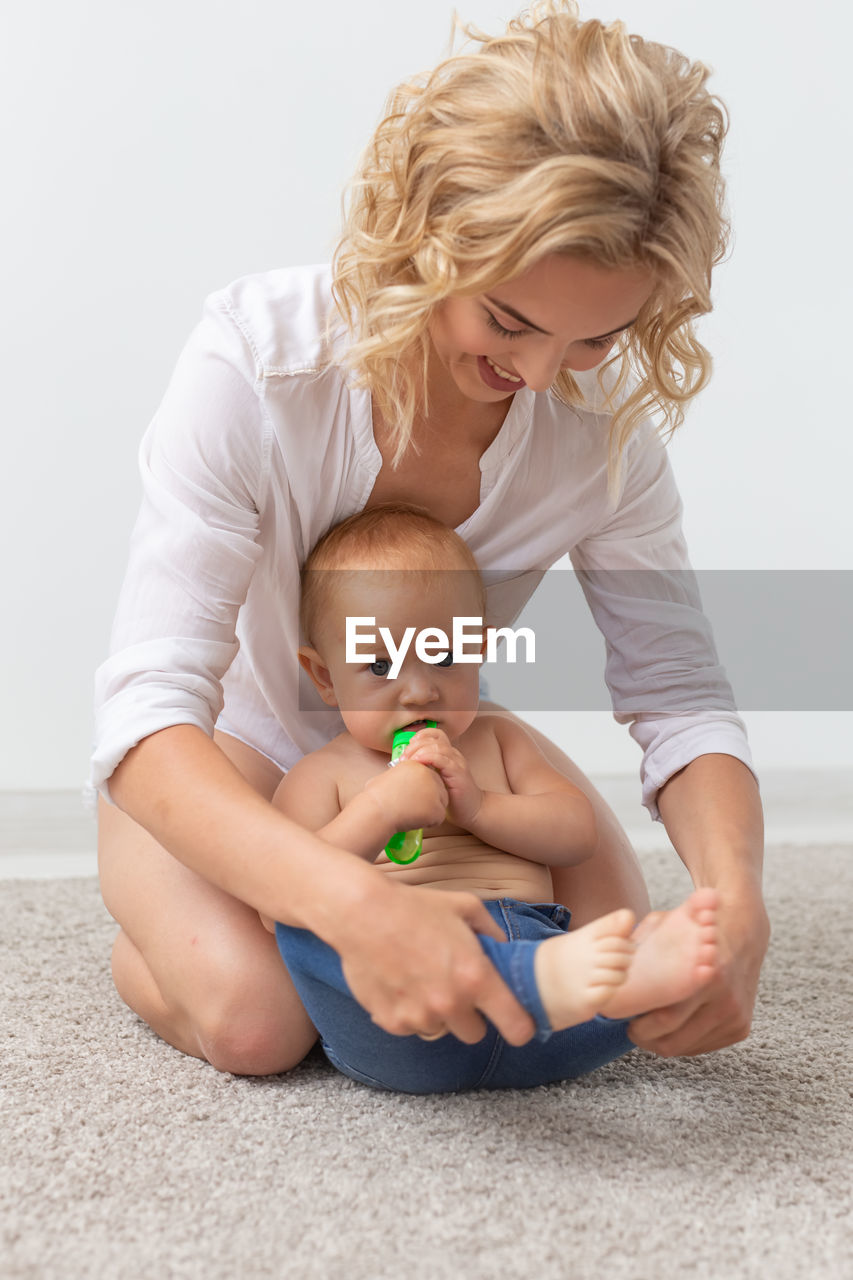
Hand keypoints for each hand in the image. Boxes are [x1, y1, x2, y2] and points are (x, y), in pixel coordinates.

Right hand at [331, 878, 536, 1044]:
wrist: (361, 912)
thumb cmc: (414, 906)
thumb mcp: (465, 906)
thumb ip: (493, 933)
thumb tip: (504, 950)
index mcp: (476, 977)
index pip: (516, 1027)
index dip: (520, 1026)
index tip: (517, 1022)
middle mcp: (450, 1004)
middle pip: (475, 1034)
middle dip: (470, 1015)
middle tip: (455, 987)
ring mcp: (419, 1017)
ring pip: (440, 1031)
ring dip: (437, 1014)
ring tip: (421, 979)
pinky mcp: (391, 1022)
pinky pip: (411, 1027)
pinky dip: (409, 1012)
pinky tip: (400, 983)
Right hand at [363, 759, 447, 831]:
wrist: (377, 811)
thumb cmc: (376, 797)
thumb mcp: (386, 776)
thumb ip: (398, 776)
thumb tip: (394, 779)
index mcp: (416, 765)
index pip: (428, 778)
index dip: (419, 790)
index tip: (407, 797)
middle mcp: (429, 774)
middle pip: (438, 790)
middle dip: (427, 800)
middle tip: (410, 807)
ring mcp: (435, 791)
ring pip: (439, 804)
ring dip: (428, 811)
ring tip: (410, 813)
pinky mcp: (438, 808)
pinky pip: (438, 818)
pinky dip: (428, 823)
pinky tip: (414, 820)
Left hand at [404, 728, 482, 826]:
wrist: (472, 811)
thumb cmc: (451, 798)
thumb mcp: (435, 780)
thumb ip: (424, 770)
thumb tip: (401, 766)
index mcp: (448, 754)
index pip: (434, 734)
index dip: (419, 737)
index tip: (406, 749)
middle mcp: (453, 755)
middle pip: (434, 738)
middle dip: (415, 744)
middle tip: (403, 757)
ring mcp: (457, 763)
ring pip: (438, 746)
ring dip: (419, 750)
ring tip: (408, 761)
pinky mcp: (459, 773)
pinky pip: (443, 759)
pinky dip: (428, 757)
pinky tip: (418, 763)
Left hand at [627, 889, 769, 1055]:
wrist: (744, 929)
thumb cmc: (698, 928)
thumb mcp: (666, 926)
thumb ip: (640, 947)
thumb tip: (611, 971)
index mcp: (706, 977)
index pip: (666, 1020)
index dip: (641, 1028)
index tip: (626, 1023)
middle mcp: (724, 1001)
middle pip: (674, 1041)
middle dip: (648, 1040)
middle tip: (634, 1030)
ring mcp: (735, 1017)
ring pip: (688, 1048)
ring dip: (666, 1042)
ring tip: (652, 1027)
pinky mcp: (741, 1027)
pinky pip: (704, 1047)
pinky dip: (686, 1042)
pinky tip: (676, 1026)